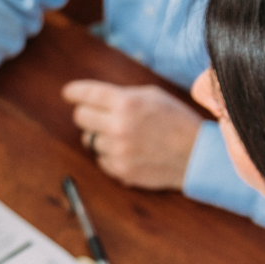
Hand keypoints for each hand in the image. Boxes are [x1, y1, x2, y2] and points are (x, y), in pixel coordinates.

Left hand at [62, 81, 202, 190]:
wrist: (196, 155)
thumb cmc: (176, 121)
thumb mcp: (153, 96)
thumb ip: (122, 95)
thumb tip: (95, 97)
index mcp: (126, 102)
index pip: (85, 94)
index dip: (73, 92)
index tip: (68, 93)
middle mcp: (118, 126)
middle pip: (80, 117)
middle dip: (87, 114)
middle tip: (98, 116)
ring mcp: (117, 150)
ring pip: (89, 140)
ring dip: (101, 136)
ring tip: (124, 136)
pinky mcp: (120, 170)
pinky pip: (100, 159)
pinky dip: (109, 155)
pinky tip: (129, 151)